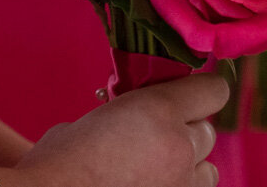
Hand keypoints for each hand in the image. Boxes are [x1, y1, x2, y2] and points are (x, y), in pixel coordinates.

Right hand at [11, 74, 228, 186]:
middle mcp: (178, 147)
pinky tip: (145, 186)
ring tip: (155, 171)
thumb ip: (123, 117)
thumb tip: (129, 122)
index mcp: (158, 110)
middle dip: (186, 134)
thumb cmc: (52, 166)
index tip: (187, 96)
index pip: (214, 90)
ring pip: (208, 172)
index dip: (201, 93)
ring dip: (188, 168)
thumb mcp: (88, 122)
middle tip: (156, 139)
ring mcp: (178, 186)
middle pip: (208, 133)